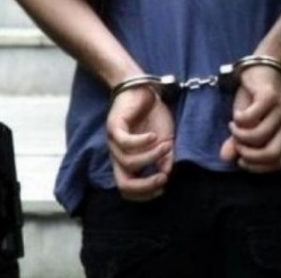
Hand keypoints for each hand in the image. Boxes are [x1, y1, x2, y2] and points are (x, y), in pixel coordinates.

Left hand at [107, 86, 174, 200]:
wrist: (143, 89)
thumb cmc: (153, 115)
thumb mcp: (165, 140)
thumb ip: (165, 158)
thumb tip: (166, 174)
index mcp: (128, 161)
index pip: (128, 189)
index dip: (145, 193)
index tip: (164, 184)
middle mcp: (118, 155)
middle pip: (123, 183)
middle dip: (144, 186)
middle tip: (163, 179)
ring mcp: (114, 142)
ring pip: (129, 162)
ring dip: (151, 157)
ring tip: (166, 146)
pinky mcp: (114, 126)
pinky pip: (125, 142)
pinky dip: (141, 143)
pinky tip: (154, 137)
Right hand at [220, 65, 280, 172]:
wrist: (260, 70)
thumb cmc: (253, 100)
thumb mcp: (244, 125)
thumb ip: (237, 142)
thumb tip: (225, 157)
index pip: (277, 163)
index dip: (257, 167)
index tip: (241, 161)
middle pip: (272, 154)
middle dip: (248, 154)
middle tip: (237, 144)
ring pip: (259, 135)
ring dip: (240, 134)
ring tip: (233, 126)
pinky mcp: (270, 97)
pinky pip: (252, 117)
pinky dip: (239, 119)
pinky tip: (237, 114)